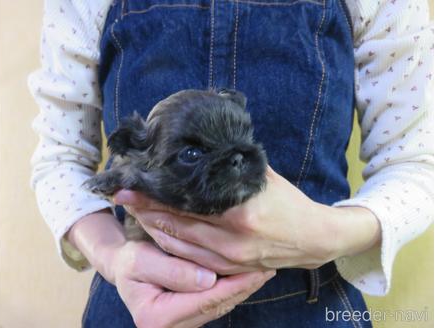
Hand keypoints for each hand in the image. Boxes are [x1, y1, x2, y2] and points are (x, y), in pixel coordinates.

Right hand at [67, 210, 275, 327]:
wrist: (124, 267)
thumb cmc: (129, 261)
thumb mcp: (140, 260)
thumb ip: (171, 270)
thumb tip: (207, 279)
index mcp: (155, 318)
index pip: (203, 300)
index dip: (232, 284)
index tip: (256, 269)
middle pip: (216, 305)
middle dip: (244, 286)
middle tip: (269, 265)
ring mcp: (182, 324)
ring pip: (221, 305)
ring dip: (244, 287)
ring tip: (264, 268)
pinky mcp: (191, 316)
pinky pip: (217, 302)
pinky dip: (234, 288)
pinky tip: (249, 273)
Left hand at [114, 166, 380, 272]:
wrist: (314, 238)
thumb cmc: (288, 202)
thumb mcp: (261, 177)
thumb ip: (231, 167)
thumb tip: (202, 152)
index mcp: (240, 212)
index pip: (185, 201)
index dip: (154, 193)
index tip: (131, 181)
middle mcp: (231, 240)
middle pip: (176, 225)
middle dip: (145, 209)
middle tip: (123, 194)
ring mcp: (229, 260)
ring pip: (178, 245)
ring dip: (152, 228)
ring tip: (133, 211)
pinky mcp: (230, 269)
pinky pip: (191, 258)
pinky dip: (170, 245)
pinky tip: (157, 233)